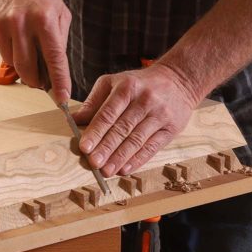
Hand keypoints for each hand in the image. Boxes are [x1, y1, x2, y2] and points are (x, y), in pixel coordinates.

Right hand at [0, 0, 71, 102]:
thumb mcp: (59, 11)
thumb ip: (58, 42)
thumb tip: (54, 74)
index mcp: (44, 19)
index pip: (54, 59)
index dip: (59, 82)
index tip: (62, 99)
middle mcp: (21, 22)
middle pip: (27, 69)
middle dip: (35, 80)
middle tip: (39, 81)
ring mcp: (1, 25)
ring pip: (11, 62)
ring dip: (19, 61)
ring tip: (23, 40)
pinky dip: (6, 47)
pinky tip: (10, 30)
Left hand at [72, 65, 199, 176]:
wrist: (179, 80)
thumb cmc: (138, 84)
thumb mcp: (114, 83)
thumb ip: (94, 102)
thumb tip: (73, 119)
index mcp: (127, 88)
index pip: (109, 113)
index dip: (96, 131)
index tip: (84, 147)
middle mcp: (145, 100)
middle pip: (122, 129)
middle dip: (106, 148)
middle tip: (93, 163)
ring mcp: (160, 115)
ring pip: (137, 140)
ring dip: (120, 158)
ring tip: (106, 171)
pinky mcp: (171, 128)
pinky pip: (152, 147)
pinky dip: (137, 160)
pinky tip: (125, 169)